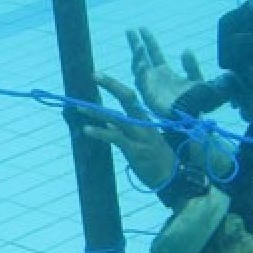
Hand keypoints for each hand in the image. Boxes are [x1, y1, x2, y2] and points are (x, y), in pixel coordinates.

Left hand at [82, 74, 175, 189]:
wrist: (173, 178)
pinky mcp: (136, 150)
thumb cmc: (158, 160)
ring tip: (79, 108)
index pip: (130, 97)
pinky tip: (87, 130)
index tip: (99, 75)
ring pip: (117, 118)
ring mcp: (140, 136)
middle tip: (94, 75)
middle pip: (127, 99)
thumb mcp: (143, 141)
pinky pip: (116, 138)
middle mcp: (143, 124)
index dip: (115, 85)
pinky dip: (100, 133)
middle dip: (111, 85)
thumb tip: (109, 124)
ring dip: (97, 113)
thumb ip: (125, 131)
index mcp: (145, 120)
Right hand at [128, 27, 203, 118]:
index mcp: (165, 72)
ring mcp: (150, 86)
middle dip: (135, 43)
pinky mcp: (148, 96)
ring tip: (140, 45)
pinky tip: (142, 62)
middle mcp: (154, 77)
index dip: (149, 40)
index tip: (142, 28)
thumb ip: (191, 65)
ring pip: (139, 68)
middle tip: (129, 30)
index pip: (154, 53)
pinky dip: (140, 72)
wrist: (194, 114)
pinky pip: (142, 82)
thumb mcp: (197, 78)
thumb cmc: (196, 100)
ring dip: (138, 56)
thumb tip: (186, 50)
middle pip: (141, 57)